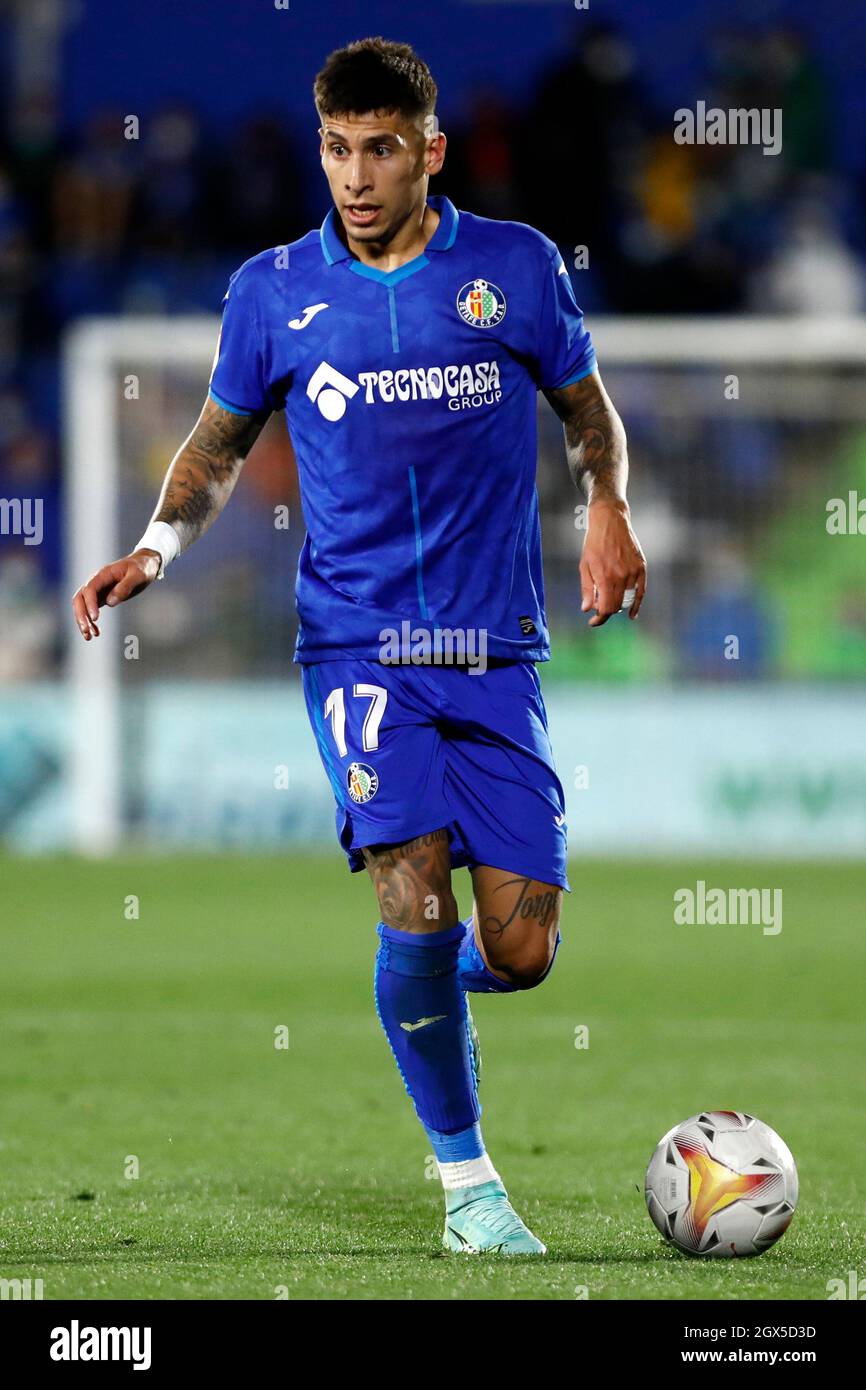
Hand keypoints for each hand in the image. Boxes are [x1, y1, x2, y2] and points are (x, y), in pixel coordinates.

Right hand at [72, 550, 160, 639]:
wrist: (145, 565)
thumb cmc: (142, 568)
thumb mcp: (137, 575)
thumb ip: (124, 587)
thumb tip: (110, 602)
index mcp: (103, 574)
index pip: (89, 589)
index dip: (90, 604)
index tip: (95, 618)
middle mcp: (96, 582)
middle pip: (80, 599)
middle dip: (81, 616)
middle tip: (87, 631)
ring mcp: (97, 590)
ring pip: (82, 606)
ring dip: (83, 621)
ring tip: (89, 637)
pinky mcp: (102, 597)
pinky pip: (91, 610)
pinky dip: (91, 622)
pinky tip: (96, 633)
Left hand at [580, 498, 646, 625]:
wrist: (610, 521)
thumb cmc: (594, 543)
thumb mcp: (585, 565)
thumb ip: (587, 589)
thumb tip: (587, 609)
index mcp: (605, 576)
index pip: (606, 608)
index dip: (599, 619)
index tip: (593, 622)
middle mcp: (621, 576)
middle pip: (617, 606)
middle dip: (607, 612)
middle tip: (598, 610)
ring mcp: (633, 571)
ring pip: (627, 599)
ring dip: (618, 605)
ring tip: (608, 600)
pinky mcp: (641, 567)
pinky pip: (641, 591)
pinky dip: (637, 603)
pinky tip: (632, 614)